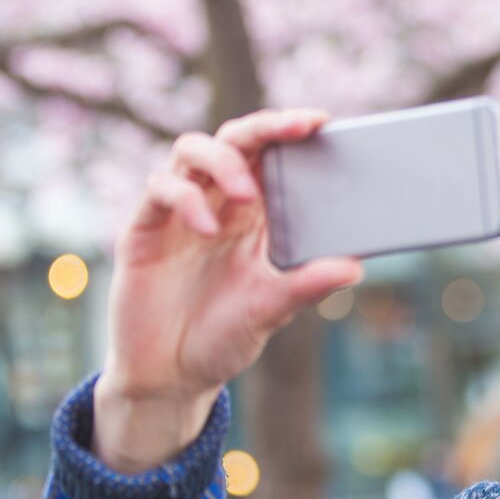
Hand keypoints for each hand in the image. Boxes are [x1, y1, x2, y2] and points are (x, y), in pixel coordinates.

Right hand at [94, 109, 364, 472]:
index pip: (270, 156)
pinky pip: (160, 190)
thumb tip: (356, 266)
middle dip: (264, 127)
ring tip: (245, 195)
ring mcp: (177, 213)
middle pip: (234, 140)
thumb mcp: (272, 311)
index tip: (323, 121)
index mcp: (252, 215)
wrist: (170, 377)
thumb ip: (307, 285)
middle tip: (296, 127)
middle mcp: (215, 204)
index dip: (290, 131)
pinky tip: (207, 229)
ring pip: (191, 150)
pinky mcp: (143, 230)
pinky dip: (185, 199)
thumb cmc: (223, 337)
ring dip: (222, 161)